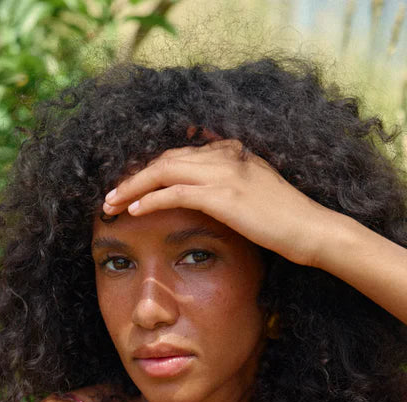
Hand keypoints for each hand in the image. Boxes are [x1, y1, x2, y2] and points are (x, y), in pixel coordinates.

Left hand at [102, 140, 331, 267]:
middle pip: (164, 159)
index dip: (150, 170)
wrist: (311, 228)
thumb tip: (207, 193)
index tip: (129, 187)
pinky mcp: (222, 196)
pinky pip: (175, 193)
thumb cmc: (286, 218)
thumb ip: (232, 183)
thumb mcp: (257, 191)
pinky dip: (151, 200)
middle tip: (110, 197)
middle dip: (133, 177)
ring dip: (132, 188)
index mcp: (231, 152)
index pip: (178, 154)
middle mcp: (224, 156)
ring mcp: (223, 173)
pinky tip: (134, 211)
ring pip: (163, 171)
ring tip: (111, 205)